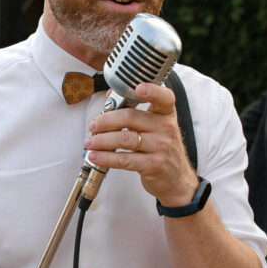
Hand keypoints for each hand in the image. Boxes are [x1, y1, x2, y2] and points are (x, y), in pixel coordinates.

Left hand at [84, 81, 197, 207]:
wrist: (176, 178)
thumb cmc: (161, 148)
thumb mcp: (155, 126)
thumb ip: (134, 109)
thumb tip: (110, 96)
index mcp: (166, 113)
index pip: (163, 97)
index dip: (152, 91)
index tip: (138, 88)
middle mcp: (166, 128)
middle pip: (130, 117)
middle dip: (106, 121)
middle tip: (93, 125)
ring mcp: (161, 147)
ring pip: (123, 139)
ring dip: (101, 140)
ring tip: (90, 142)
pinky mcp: (153, 165)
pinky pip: (124, 159)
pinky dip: (105, 158)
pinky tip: (95, 156)